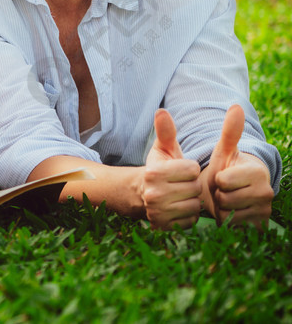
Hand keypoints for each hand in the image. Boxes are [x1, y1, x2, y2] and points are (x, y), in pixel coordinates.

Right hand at [141, 109, 201, 229]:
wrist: (143, 195)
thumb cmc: (160, 169)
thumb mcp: (163, 150)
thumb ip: (166, 132)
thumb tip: (161, 111)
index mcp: (153, 172)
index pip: (192, 169)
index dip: (190, 169)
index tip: (180, 170)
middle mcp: (153, 193)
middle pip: (194, 188)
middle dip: (192, 186)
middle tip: (180, 185)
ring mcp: (157, 212)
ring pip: (194, 206)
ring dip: (191, 202)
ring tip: (180, 197)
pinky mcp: (162, 226)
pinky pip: (190, 221)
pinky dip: (188, 216)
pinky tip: (178, 209)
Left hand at [202, 105, 273, 227]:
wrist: (234, 193)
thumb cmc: (227, 169)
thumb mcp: (224, 150)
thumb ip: (229, 132)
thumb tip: (236, 106)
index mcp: (257, 172)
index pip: (222, 181)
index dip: (215, 179)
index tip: (221, 175)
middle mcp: (266, 192)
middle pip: (224, 199)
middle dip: (217, 195)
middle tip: (222, 190)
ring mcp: (265, 211)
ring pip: (227, 214)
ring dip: (221, 208)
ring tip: (226, 200)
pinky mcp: (259, 227)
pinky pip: (232, 227)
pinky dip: (227, 222)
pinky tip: (231, 213)